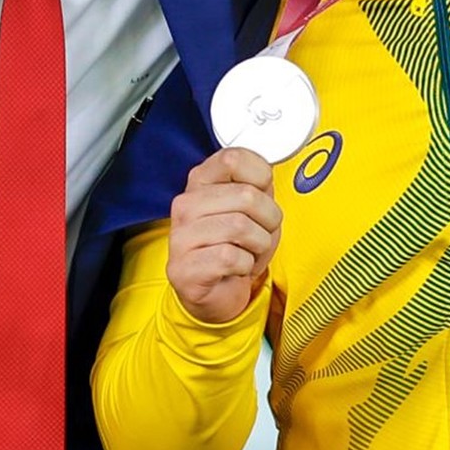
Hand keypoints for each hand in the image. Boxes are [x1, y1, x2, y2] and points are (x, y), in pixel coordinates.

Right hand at [167, 147, 281, 323]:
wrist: (216, 291)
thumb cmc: (236, 245)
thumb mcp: (251, 209)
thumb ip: (258, 186)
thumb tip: (266, 173)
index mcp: (200, 182)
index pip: (233, 158)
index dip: (261, 176)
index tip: (262, 194)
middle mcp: (185, 204)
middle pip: (247, 196)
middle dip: (269, 221)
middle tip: (261, 234)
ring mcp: (181, 236)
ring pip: (241, 227)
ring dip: (259, 246)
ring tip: (249, 252)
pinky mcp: (184, 268)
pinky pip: (231, 258)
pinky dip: (246, 266)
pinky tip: (237, 268)